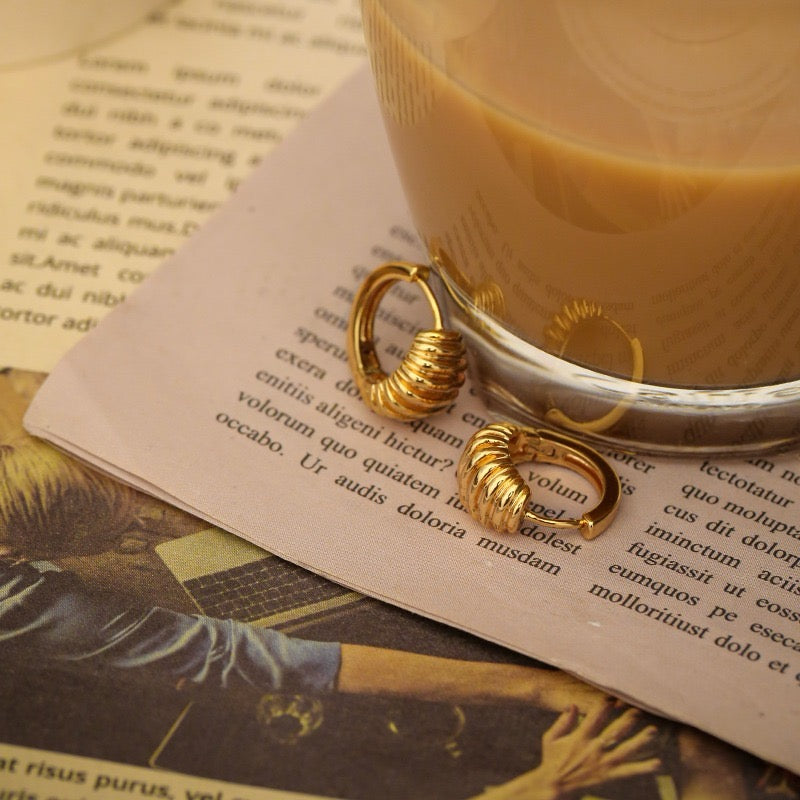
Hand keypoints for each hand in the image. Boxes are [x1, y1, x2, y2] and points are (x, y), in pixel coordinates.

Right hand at [479, 697, 660, 799]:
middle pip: (614, 730)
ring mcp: (603, 763)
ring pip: (625, 750)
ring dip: (640, 740)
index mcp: (581, 736)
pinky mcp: (609, 776)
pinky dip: (643, 768)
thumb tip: (574, 704)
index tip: (616, 697)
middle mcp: (594, 748)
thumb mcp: (551, 737)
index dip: (606, 705)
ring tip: (653, 731)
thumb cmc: (551, 760)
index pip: (596, 716)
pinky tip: (657, 763)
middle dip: (628, 719)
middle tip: (640, 709)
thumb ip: (563, 721)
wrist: (554, 786)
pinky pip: (629, 772)